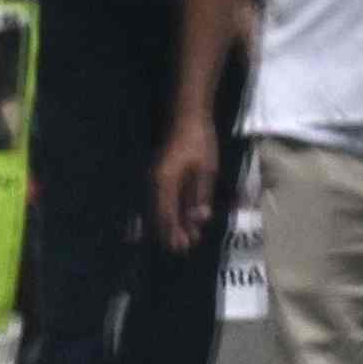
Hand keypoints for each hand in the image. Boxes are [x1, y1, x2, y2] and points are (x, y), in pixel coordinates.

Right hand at [151, 113, 220, 253]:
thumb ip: (201, 196)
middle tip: (184, 247)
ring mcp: (157, 178)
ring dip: (171, 223)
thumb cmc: (198, 141)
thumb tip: (199, 219)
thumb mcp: (206, 170)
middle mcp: (156, 182)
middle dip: (170, 232)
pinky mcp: (161, 175)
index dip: (172, 232)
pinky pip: (162, 198)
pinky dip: (170, 211)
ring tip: (186, 236)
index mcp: (165, 181)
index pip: (165, 214)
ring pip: (159, 207)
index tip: (181, 247)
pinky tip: (180, 218)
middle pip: (159, 214)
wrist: (188, 116)